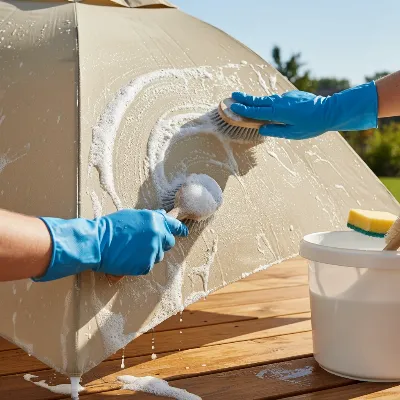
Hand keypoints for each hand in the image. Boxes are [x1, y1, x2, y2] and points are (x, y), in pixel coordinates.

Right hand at [34, 209, 187, 281]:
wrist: (97, 242)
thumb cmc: (111, 227)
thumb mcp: (133, 216)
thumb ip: (151, 217)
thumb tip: (163, 216)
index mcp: (155, 221)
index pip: (175, 226)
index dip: (180, 230)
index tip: (184, 232)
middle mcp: (157, 235)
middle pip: (169, 242)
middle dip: (162, 243)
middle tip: (148, 244)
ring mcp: (153, 251)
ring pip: (159, 255)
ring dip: (150, 253)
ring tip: (132, 251)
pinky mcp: (146, 265)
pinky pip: (148, 265)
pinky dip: (140, 264)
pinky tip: (129, 258)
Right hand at [230, 81, 377, 139]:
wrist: (330, 111)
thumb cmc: (312, 125)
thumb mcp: (293, 133)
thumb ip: (275, 130)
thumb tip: (261, 128)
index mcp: (278, 113)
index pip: (256, 111)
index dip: (244, 109)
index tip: (233, 106)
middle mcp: (280, 102)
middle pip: (259, 101)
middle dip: (245, 99)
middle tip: (233, 96)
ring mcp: (286, 97)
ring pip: (267, 100)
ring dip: (256, 101)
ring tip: (246, 101)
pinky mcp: (292, 96)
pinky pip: (277, 100)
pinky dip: (270, 103)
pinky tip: (270, 108)